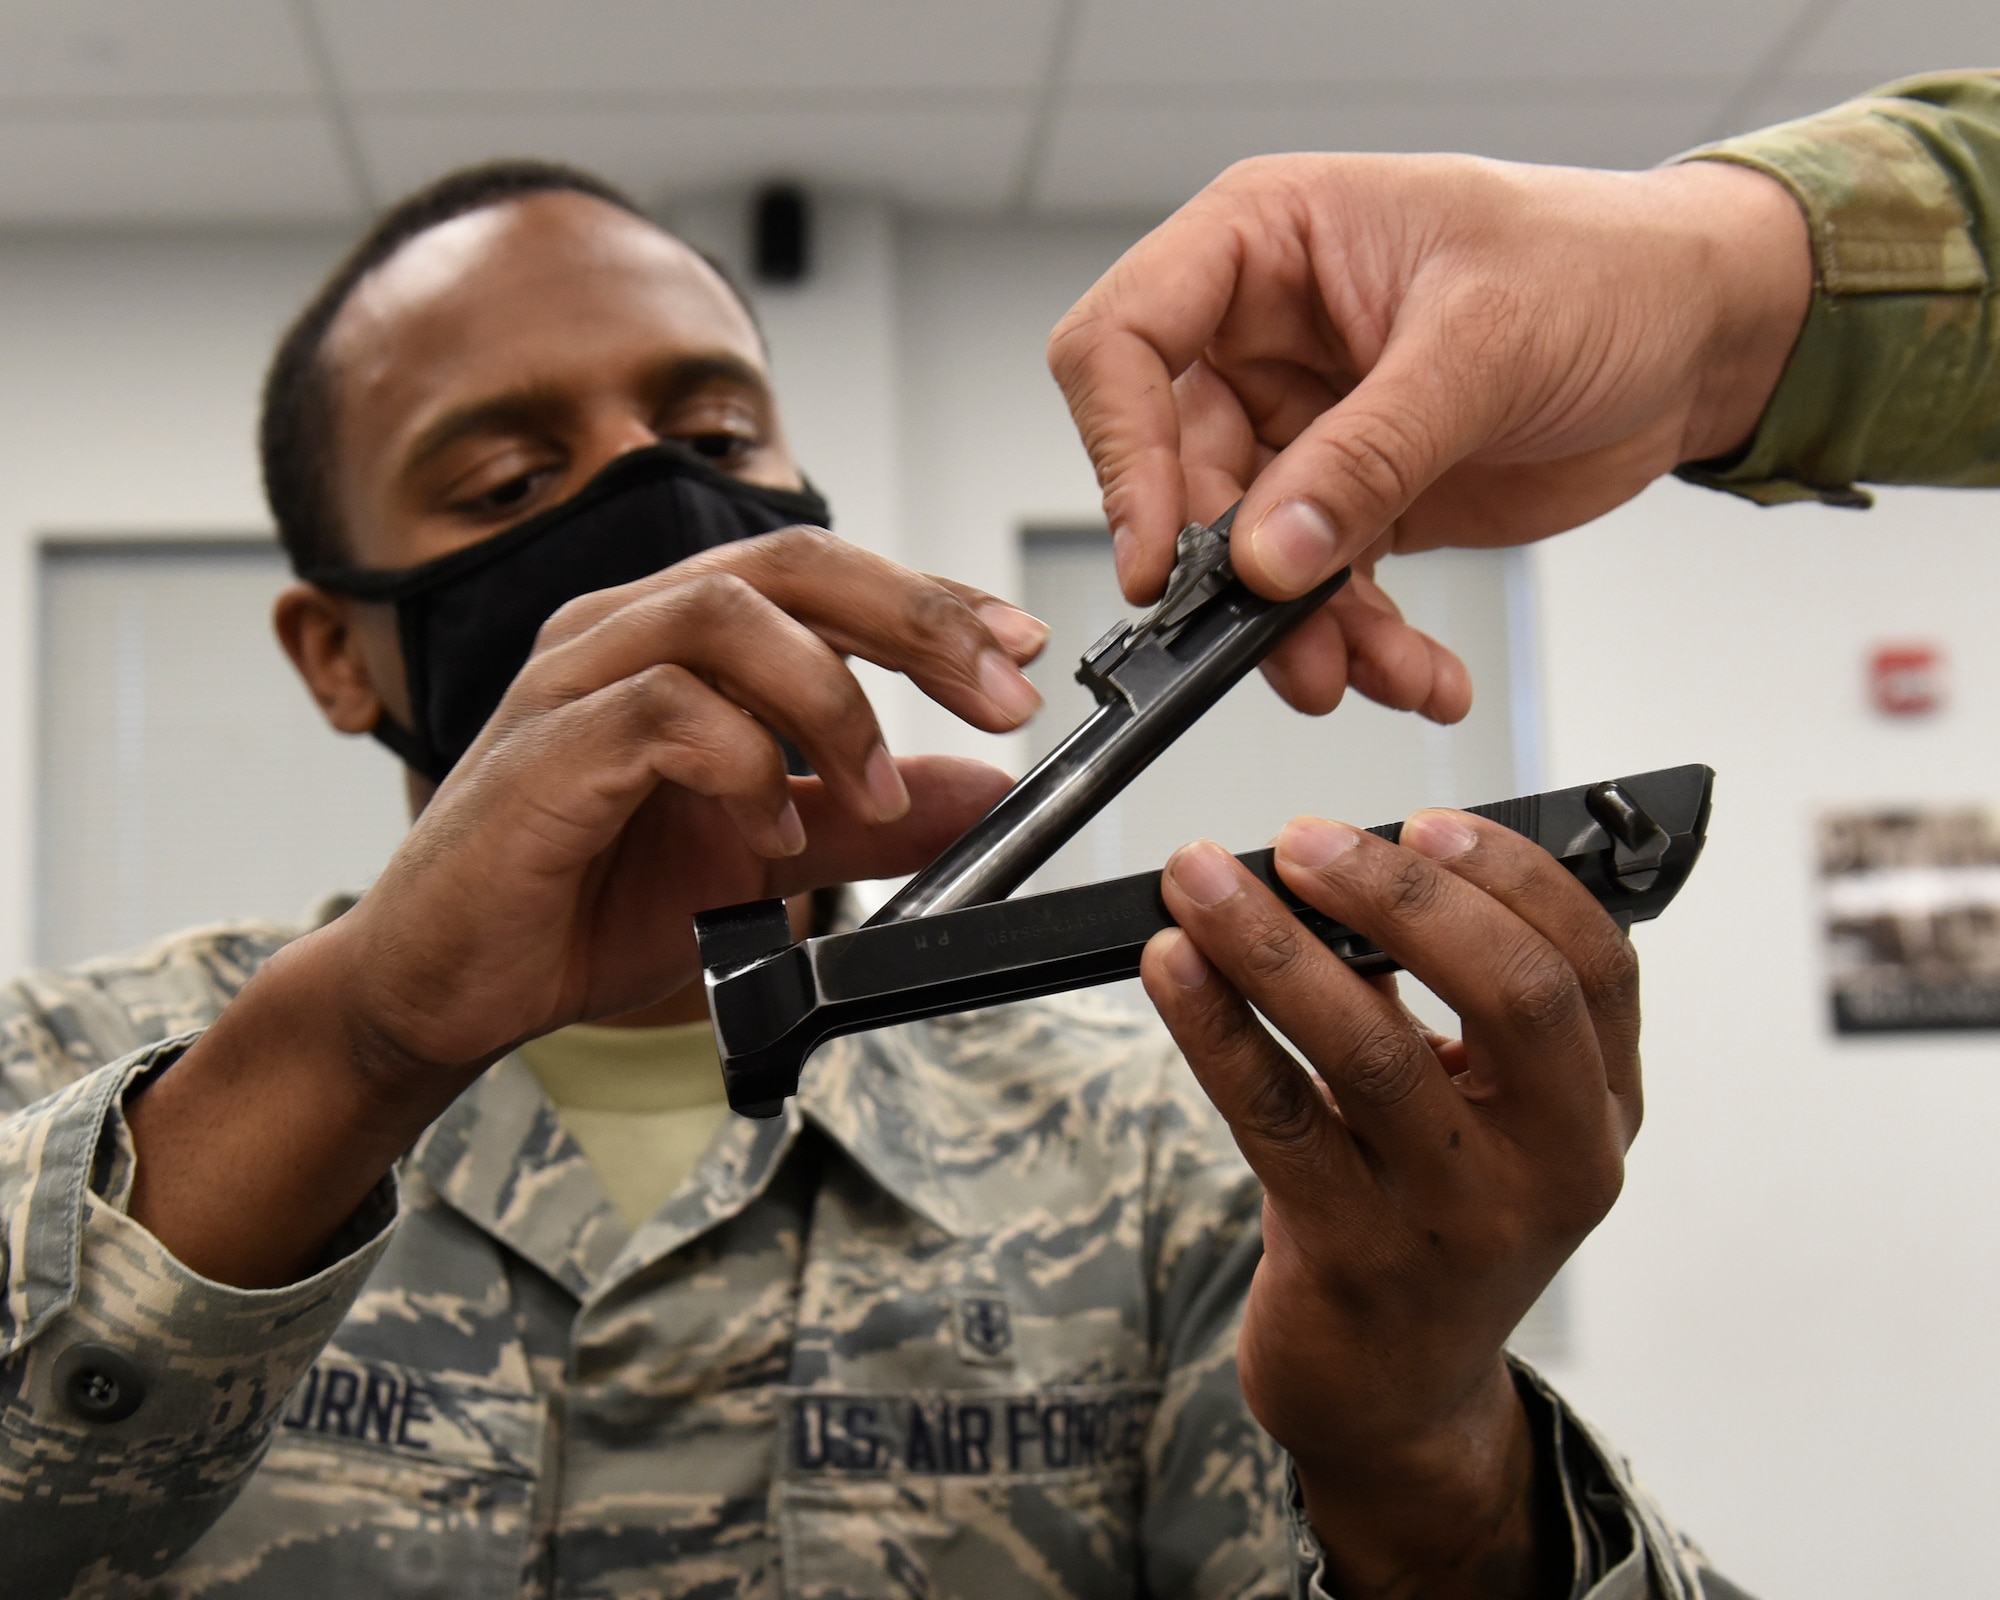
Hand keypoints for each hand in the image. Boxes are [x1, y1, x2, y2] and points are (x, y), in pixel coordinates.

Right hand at [328, 526, 1038, 1072]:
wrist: (454, 985)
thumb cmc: (587, 902)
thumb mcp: (765, 857)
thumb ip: (869, 815)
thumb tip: (984, 792)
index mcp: (677, 637)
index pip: (824, 577)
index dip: (931, 600)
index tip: (1022, 648)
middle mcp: (622, 629)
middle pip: (790, 563)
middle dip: (914, 620)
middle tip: (1000, 693)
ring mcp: (574, 681)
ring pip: (725, 620)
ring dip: (830, 703)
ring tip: (872, 794)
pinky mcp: (542, 751)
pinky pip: (661, 713)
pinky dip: (742, 767)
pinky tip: (775, 838)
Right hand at [1051, 153, 1810, 712]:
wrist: (1708, 336)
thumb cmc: (1610, 270)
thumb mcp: (1485, 344)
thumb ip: (1367, 453)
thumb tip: (1269, 553)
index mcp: (1266, 243)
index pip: (1123, 343)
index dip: (1124, 452)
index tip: (1161, 555)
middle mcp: (1264, 335)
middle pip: (1182, 473)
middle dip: (1238, 577)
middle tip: (1289, 647)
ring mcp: (1307, 424)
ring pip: (1251, 552)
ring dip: (1304, 630)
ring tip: (1368, 672)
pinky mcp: (1356, 496)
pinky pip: (1323, 587)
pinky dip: (1363, 642)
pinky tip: (1418, 671)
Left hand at [1140, 810, 1641, 1599]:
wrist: (1395, 1393)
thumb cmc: (1432, 1216)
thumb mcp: (1486, 1113)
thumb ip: (1453, 997)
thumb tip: (1354, 861)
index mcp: (1600, 1108)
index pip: (1595, 963)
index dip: (1513, 876)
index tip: (1422, 818)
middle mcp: (1555, 1165)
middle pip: (1511, 992)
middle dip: (1399, 894)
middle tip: (1301, 840)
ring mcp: (1459, 1219)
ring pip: (1374, 1050)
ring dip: (1273, 945)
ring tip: (1198, 879)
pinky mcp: (1355, 1255)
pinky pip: (1275, 1115)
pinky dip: (1215, 1025)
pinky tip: (1170, 966)